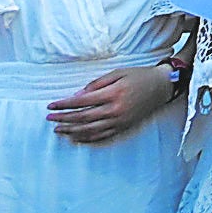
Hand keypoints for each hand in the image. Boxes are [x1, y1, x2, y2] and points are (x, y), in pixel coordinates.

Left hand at [48, 65, 173, 143]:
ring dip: (71, 131)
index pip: (81, 102)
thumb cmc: (139, 76)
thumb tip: (77, 96)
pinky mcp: (123, 128)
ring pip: (89, 130)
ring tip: (58, 130)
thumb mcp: (118, 73)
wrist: (162, 86)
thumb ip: (96, 84)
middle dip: (63, 118)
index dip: (64, 104)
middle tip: (49, 118)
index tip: (51, 105)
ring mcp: (119, 121)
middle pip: (82, 118)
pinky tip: (76, 138)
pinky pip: (101, 137)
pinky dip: (87, 139)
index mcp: (112, 94)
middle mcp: (114, 110)